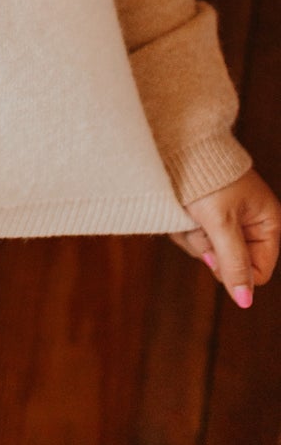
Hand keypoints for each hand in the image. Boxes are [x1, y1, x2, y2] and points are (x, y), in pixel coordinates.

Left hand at [169, 166, 280, 305]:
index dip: (233, 270)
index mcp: (267, 223)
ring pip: (205, 251)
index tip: (214, 251)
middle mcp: (248, 224)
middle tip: (201, 221)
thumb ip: (233, 262)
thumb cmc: (207, 178)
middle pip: (227, 263)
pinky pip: (191, 237)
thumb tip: (245, 301)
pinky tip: (179, 209)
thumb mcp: (221, 223)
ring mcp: (224, 219)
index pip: (257, 271)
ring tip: (189, 210)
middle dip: (208, 247)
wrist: (178, 142)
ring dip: (191, 235)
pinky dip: (181, 227)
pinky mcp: (202, 214)